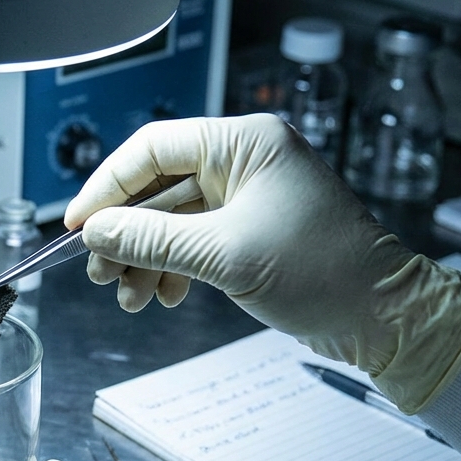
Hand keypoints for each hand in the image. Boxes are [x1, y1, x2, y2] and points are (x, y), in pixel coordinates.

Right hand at [65, 114, 460, 411]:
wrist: (383, 317)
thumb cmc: (323, 274)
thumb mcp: (223, 256)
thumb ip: (151, 241)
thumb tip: (94, 233)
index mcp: (245, 144)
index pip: (153, 148)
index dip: (107, 187)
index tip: (78, 225)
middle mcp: (245, 161)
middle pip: (157, 187)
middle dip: (125, 235)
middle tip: (100, 273)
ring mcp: (249, 195)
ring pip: (170, 220)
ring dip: (144, 259)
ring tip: (129, 297)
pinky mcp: (251, 228)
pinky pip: (192, 240)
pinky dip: (171, 268)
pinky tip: (162, 295)